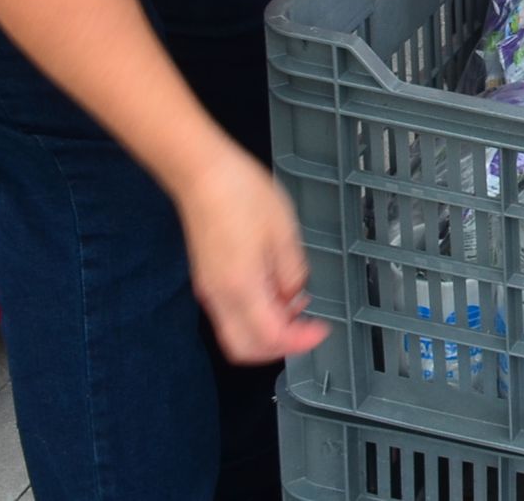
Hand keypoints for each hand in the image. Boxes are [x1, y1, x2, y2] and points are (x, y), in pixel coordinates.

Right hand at [173, 147, 327, 364]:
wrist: (202, 173)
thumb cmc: (242, 194)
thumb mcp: (283, 231)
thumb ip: (292, 272)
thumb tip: (294, 297)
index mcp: (241, 286)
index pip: (271, 337)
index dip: (300, 341)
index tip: (321, 330)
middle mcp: (219, 297)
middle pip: (245, 349)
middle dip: (279, 347)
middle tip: (306, 327)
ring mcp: (209, 290)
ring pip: (235, 334)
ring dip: (266, 331)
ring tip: (294, 304)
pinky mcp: (206, 279)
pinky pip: (230, 314)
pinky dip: (254, 316)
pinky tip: (274, 290)